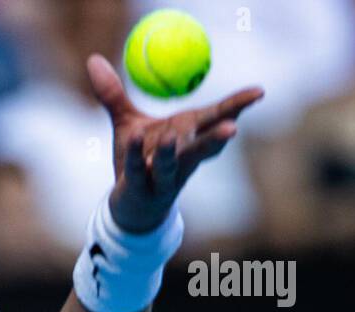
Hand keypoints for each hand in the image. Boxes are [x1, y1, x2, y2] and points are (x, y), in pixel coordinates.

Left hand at [86, 53, 263, 233]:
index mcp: (186, 136)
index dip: (237, 106)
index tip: (260, 91)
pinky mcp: (142, 189)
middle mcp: (182, 158)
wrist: (129, 208)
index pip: (215, 119)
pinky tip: (134, 138)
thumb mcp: (127, 125)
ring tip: (172, 138)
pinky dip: (136, 155)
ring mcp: (164, 177)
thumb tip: (94, 61)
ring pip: (173, 164)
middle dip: (217, 137)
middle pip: (202, 146)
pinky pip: (139, 170)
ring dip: (174, 151)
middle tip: (233, 127)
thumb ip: (113, 95)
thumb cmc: (138, 163)